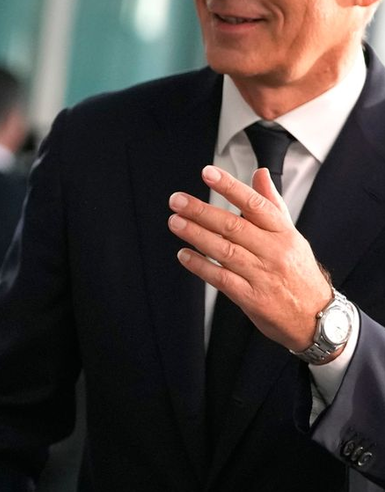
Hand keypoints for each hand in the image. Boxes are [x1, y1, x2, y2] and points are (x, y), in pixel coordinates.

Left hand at [168, 165, 331, 350]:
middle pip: (234, 226)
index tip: (208, 173)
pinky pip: (221, 278)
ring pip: (224, 250)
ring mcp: (262, 275)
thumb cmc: (298, 273)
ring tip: (175, 222)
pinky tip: (184, 255)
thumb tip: (260, 174)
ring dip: (196, 235)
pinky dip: (200, 266)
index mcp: (284, 233)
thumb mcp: (292, 236)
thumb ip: (272, 205)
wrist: (316, 317)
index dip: (231, 187)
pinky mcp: (251, 298)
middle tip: (177, 200)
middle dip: (202, 211)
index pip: (255, 204)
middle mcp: (274, 251)